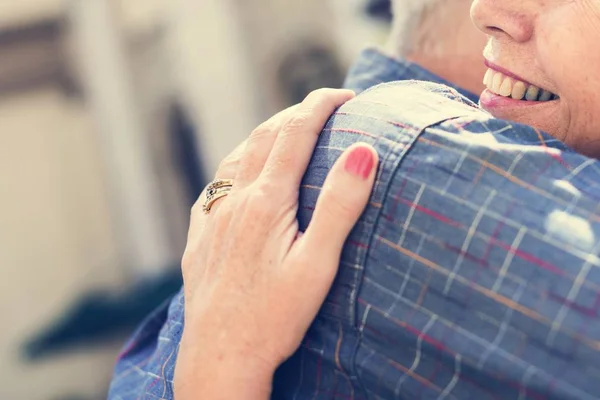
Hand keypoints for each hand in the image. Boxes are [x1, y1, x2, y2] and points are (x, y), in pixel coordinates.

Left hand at [174, 88, 377, 398]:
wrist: (220, 357)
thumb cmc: (274, 317)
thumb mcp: (318, 263)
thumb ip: (340, 205)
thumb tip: (363, 151)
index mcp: (266, 201)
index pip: (295, 133)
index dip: (320, 105)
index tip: (344, 94)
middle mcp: (234, 200)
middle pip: (265, 137)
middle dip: (296, 114)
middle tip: (324, 108)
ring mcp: (212, 217)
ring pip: (237, 157)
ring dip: (265, 136)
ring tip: (288, 133)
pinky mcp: (200, 237)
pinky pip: (217, 183)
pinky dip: (238, 163)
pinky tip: (242, 174)